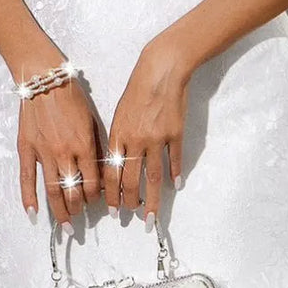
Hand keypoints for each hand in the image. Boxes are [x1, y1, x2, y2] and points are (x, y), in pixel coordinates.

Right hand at [18, 77, 101, 226]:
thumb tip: (101, 171)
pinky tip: (33, 214)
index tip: (97, 202)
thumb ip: (97, 147)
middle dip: (79, 209)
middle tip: (80, 219)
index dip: (96, 197)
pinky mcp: (27, 149)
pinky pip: (27, 179)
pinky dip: (29, 198)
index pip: (93, 182)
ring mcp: (44, 153)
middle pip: (73, 191)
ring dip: (60, 211)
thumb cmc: (71, 96)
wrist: (44, 80)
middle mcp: (65, 153)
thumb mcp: (93, 120)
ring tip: (64, 225)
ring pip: (52, 191)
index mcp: (84, 145)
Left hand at [103, 39, 189, 225]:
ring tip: (150, 215)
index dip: (111, 194)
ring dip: (151, 199)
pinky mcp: (175, 133)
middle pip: (132, 179)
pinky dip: (174, 174)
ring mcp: (157, 138)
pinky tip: (175, 187)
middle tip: (131, 217)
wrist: (161, 71)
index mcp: (118, 135)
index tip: (112, 210)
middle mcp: (136, 140)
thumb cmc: (137, 90)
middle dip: (130, 202)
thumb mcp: (120, 114)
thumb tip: (117, 166)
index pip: (112, 172)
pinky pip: (174, 159)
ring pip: (153, 176)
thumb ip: (118, 140)